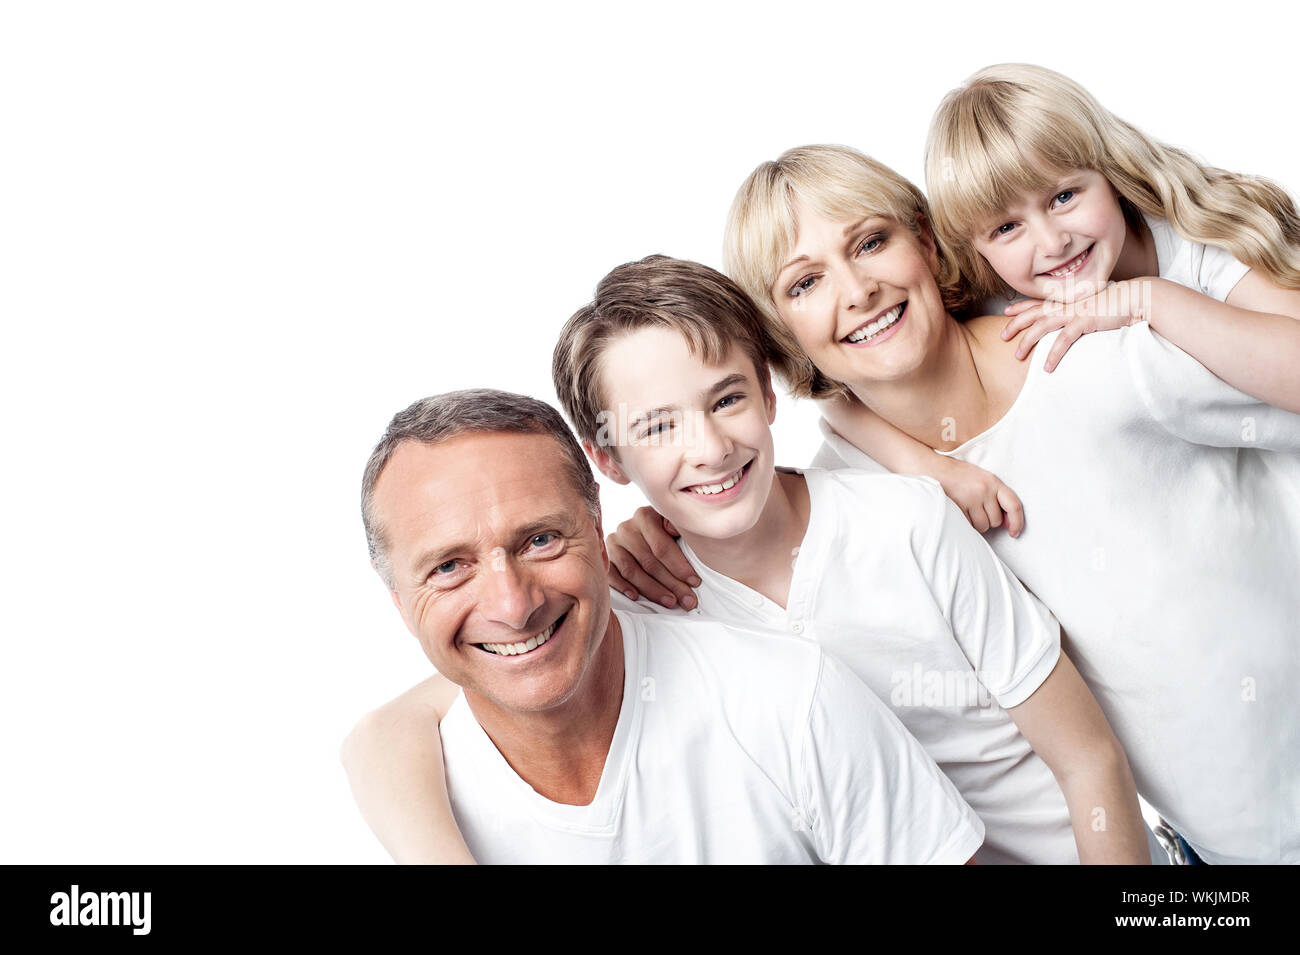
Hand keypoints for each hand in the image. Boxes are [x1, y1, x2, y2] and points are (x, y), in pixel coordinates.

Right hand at [606, 506, 700, 609]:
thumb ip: (678, 527)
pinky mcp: (604, 558)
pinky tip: (637, 598)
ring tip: (670, 602)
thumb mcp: (675, 526)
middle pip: (649, 561)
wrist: (643, 534)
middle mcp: (626, 528)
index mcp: (645, 516)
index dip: (679, 566)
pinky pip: (611, 575)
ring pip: (631, 571)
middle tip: (687, 600)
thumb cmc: (666, 534)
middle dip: (671, 583)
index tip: (695, 582)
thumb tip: (673, 530)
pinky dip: (623, 587)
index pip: (662, 546)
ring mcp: (613, 543)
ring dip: (652, 590)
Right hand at [932, 456, 1023, 537]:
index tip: (1014, 533)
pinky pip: (968, 526)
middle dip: (988, 521)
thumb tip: (1007, 524)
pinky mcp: (957, 506)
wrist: (934, 468)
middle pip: (996, 520)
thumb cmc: (959, 476)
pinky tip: (959, 514)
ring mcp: (970, 498)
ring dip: (976, 524)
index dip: (1017, 522)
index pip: (1014, 505)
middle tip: (976, 510)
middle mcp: (984, 489)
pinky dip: (965, 524)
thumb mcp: (982, 479)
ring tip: (966, 510)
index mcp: (993, 481)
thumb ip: (996, 497)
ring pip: (982, 526)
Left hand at [1002, 280, 1152, 371]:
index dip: (1022, 306)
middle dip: (1016, 324)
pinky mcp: (1085, 321)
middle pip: (1034, 313)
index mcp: (1069, 300)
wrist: (1138, 297)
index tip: (1007, 311)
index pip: (1039, 302)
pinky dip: (1053, 354)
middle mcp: (1068, 304)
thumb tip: (1074, 322)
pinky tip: (1047, 367)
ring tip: (1017, 356)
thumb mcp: (1094, 306)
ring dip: (1028, 341)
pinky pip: (1064, 340)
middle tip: (1002, 336)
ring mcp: (1075, 311)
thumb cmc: (1118, 304)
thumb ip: (1081, 312)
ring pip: (1042, 326)